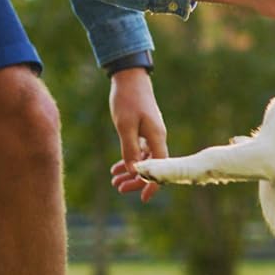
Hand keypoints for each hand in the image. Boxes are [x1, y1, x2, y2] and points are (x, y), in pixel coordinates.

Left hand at [107, 68, 166, 202]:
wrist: (129, 77)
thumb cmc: (127, 99)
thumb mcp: (125, 126)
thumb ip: (130, 149)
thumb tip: (134, 171)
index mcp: (157, 137)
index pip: (160, 168)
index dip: (153, 184)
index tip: (142, 198)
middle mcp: (157, 137)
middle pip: (152, 167)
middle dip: (136, 180)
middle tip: (118, 189)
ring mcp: (151, 133)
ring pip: (144, 160)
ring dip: (130, 171)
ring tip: (114, 181)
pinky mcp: (144, 129)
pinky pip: (139, 150)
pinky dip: (129, 159)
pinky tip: (116, 167)